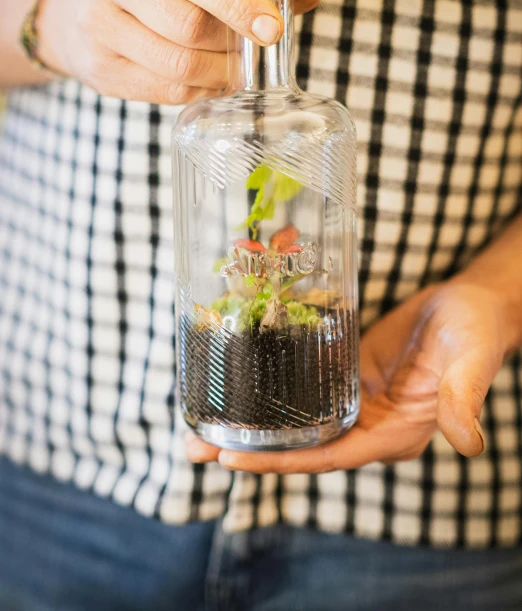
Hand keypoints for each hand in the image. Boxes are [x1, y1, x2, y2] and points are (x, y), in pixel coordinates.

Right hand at [37, 0, 321, 103]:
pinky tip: (212, 81)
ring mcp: (97, 26)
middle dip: (232, 44)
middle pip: (189, 25)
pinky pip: (165, 90)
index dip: (240, 4)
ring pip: (177, 63)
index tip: (273, 29)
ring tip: (238, 69)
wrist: (79, 6)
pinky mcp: (100, 68)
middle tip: (255, 52)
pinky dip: (200, 90)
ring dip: (221, 73)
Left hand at [186, 282, 513, 472]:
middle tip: (192, 445)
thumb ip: (463, 400)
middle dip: (249, 448)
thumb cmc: (476, 333)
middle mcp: (368, 425)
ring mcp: (354, 400)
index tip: (232, 458)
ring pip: (296, 420)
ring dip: (250, 421)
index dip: (281, 461)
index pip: (329, 457)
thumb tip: (469, 445)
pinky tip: (238, 380)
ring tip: (197, 419)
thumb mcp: (470, 361)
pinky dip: (270, 390)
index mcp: (395, 434)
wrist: (471, 305)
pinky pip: (304, 388)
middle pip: (301, 445)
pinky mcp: (345, 374)